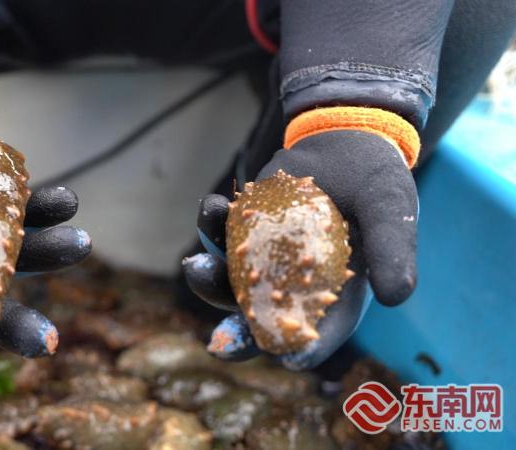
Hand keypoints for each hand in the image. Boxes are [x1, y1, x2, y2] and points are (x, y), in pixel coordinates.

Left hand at [184, 130, 416, 368]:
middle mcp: (295, 284)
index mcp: (336, 292)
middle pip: (264, 317)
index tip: (290, 361)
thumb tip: (397, 297)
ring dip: (211, 279)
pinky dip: (214, 226)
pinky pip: (223, 234)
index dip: (308, 349)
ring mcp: (265, 258)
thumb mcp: (391, 210)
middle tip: (221, 342)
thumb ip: (393, 249)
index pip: (322, 329)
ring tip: (197, 267)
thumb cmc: (376, 182)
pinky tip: (211, 208)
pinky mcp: (246, 230)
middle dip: (239, 332)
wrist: (346, 141)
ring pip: (232, 281)